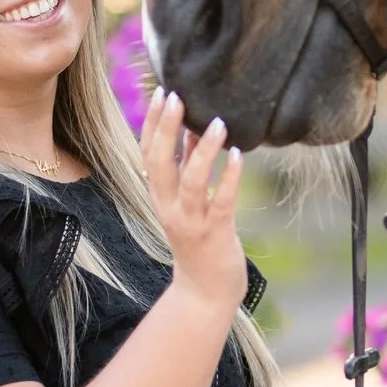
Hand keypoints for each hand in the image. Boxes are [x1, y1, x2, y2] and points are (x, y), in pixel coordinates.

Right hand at [141, 90, 245, 314]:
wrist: (205, 293)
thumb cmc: (199, 242)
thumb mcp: (187, 203)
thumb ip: (188, 167)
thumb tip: (192, 128)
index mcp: (160, 197)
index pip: (147, 154)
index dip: (151, 124)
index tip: (160, 93)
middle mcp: (169, 208)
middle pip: (159, 164)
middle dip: (165, 129)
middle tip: (176, 96)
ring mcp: (191, 222)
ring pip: (191, 182)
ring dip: (203, 151)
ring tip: (218, 122)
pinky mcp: (215, 234)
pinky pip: (221, 203)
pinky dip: (230, 178)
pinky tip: (239, 156)